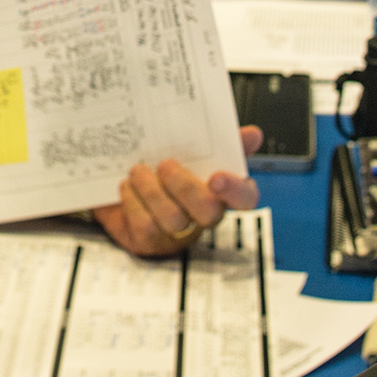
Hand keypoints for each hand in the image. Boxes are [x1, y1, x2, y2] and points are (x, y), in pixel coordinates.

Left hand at [94, 127, 262, 256]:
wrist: (124, 181)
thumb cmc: (166, 167)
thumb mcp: (194, 148)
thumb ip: (225, 141)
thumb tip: (252, 135)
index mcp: (219, 190)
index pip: (245, 198)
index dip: (234, 189)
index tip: (216, 177)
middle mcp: (202, 214)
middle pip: (208, 212)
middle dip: (185, 186)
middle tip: (166, 164)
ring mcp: (177, 231)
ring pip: (173, 219)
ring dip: (151, 190)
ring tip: (138, 171)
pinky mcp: (151, 241)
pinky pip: (145, 226)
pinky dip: (132, 201)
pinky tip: (128, 186)